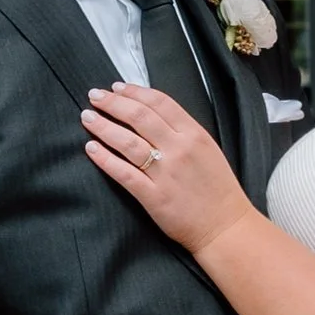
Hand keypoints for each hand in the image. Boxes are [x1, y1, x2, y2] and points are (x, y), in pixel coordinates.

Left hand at [83, 85, 251, 258]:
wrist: (227, 227)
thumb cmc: (219, 189)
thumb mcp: (208, 150)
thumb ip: (183, 132)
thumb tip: (152, 115)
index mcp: (195, 134)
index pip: (159, 102)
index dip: (134, 92)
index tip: (116, 88)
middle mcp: (179, 149)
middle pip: (139, 116)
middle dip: (113, 103)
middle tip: (94, 96)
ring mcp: (166, 174)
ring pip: (127, 142)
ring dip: (103, 126)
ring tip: (88, 117)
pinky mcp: (154, 197)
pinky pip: (124, 173)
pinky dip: (105, 159)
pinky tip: (91, 149)